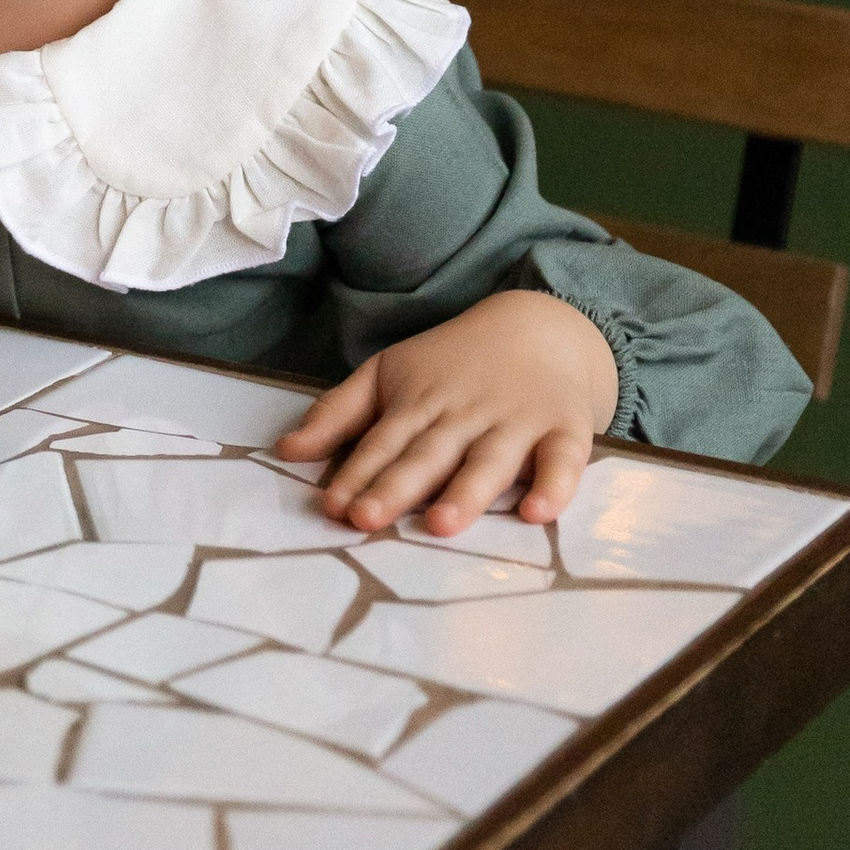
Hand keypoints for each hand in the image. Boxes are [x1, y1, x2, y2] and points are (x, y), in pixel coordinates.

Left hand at [275, 293, 618, 536]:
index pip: (383, 442)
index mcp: (418, 403)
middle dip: (396, 486)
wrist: (541, 326)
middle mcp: (464, 415)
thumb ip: (339, 414)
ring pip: (489, 462)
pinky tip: (537, 514)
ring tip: (440, 523)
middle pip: (427, 454)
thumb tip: (285, 450)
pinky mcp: (564, 431)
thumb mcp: (389, 374)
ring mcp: (516, 423)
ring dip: (466, 493)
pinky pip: (562, 462)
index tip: (331, 506)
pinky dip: (554, 486)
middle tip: (365, 519)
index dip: (357, 473)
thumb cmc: (453, 362)